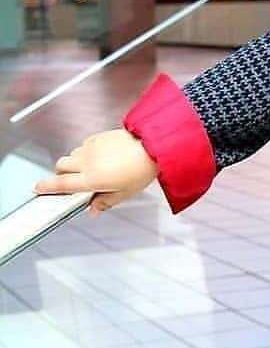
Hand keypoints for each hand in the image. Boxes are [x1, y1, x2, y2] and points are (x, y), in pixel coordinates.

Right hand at [32, 128, 158, 214]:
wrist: (153, 146)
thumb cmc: (141, 170)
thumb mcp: (125, 193)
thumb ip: (105, 202)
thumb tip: (92, 209)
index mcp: (92, 178)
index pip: (62, 184)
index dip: (47, 187)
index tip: (37, 189)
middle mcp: (87, 161)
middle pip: (60, 166)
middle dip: (61, 174)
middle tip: (72, 181)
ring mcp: (91, 147)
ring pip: (72, 155)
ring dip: (74, 163)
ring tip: (91, 169)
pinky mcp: (97, 137)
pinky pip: (83, 145)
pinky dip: (85, 152)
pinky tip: (101, 157)